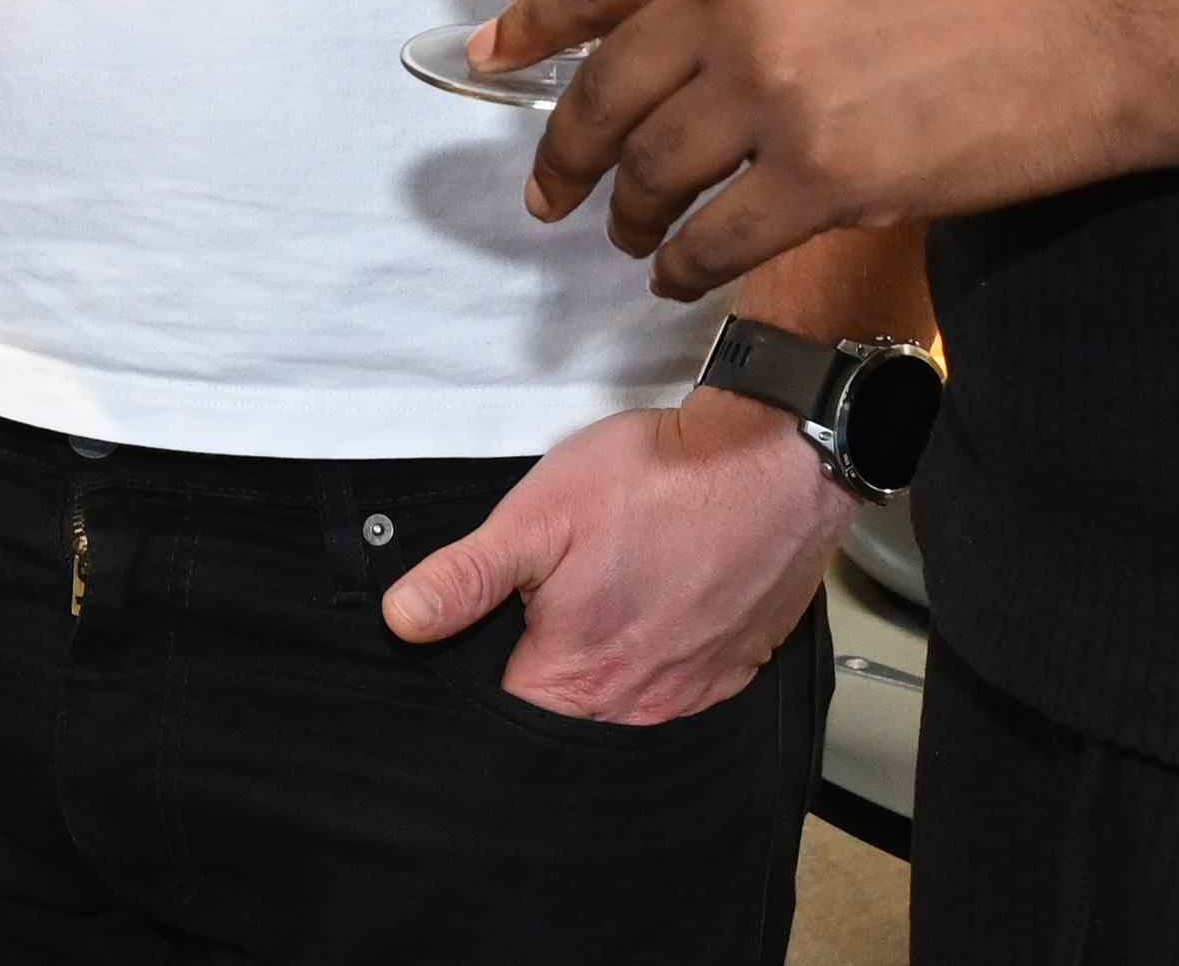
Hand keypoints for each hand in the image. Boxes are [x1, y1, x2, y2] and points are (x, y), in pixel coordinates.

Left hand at [379, 393, 846, 722]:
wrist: (774, 461)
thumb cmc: (658, 482)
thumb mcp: (540, 514)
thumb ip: (468, 576)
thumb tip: (403, 622)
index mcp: (578, 677)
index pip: (508, 716)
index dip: (486, 677)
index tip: (489, 636)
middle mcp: (637, 704)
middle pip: (567, 717)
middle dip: (548, 672)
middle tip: (551, 606)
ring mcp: (693, 691)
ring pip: (625, 706)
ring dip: (608, 667)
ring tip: (607, 600)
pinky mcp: (734, 669)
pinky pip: (680, 688)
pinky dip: (660, 658)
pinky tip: (657, 607)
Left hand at [514, 0, 1178, 295]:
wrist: (1086, 22)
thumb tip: (652, 8)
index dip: (530, 35)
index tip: (487, 66)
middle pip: (605, 94)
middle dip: (566, 156)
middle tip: (549, 194)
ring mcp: (772, 89)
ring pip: (653, 173)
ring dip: (631, 219)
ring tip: (633, 239)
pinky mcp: (822, 174)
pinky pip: (716, 238)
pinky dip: (687, 267)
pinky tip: (683, 276)